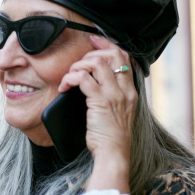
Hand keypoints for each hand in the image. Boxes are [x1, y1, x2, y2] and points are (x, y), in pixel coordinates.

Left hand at [58, 36, 137, 193]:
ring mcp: (114, 95)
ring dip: (78, 65)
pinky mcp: (100, 101)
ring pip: (96, 63)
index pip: (124, 57)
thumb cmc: (111, 137)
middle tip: (76, 62)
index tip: (94, 41)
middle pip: (111, 55)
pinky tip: (64, 86)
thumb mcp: (118, 112)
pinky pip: (83, 79)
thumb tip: (91, 82)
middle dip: (90, 53)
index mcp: (130, 91)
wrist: (114, 154)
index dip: (107, 45)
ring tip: (69, 77)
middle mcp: (125, 90)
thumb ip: (111, 95)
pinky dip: (70, 78)